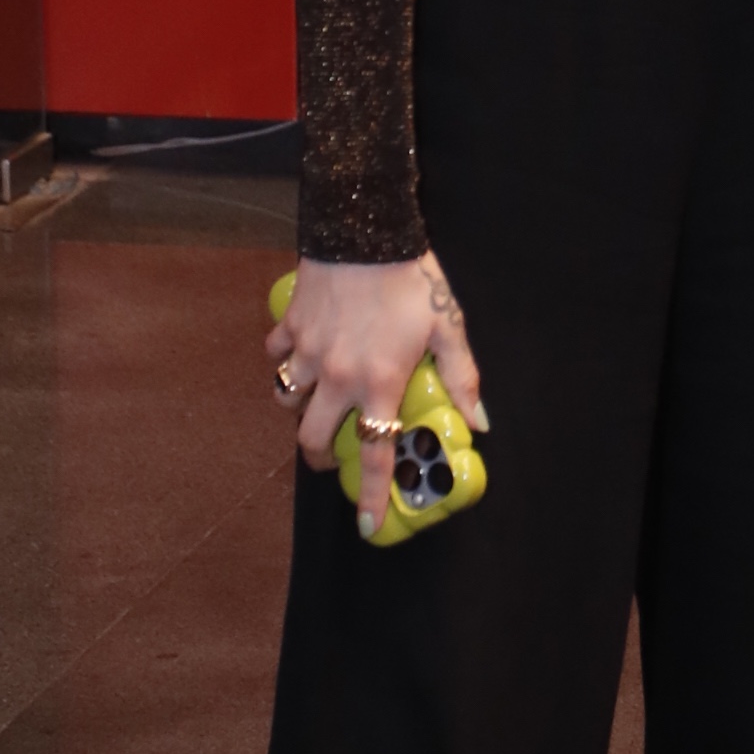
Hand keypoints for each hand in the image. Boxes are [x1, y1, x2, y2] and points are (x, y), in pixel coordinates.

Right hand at [267, 250, 487, 538]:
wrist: (366, 228)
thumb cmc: (412, 278)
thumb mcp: (448, 327)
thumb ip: (463, 378)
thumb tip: (478, 422)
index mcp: (380, 383)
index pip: (374, 453)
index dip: (371, 495)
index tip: (366, 525)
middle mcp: (337, 376)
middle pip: (311, 439)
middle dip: (320, 457)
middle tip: (333, 456)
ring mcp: (308, 351)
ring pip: (287, 399)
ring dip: (298, 409)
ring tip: (316, 404)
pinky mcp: (290, 325)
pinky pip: (275, 355)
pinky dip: (283, 360)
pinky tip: (300, 354)